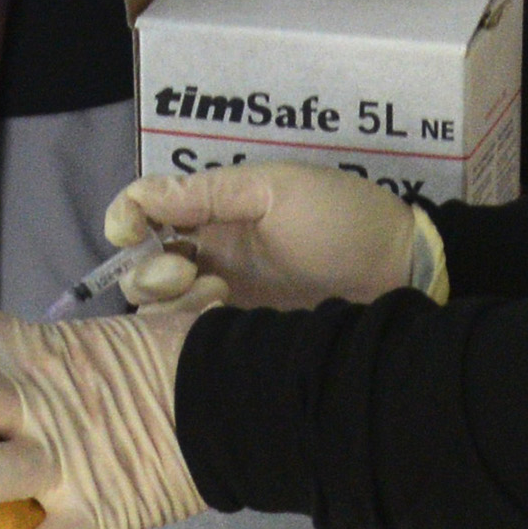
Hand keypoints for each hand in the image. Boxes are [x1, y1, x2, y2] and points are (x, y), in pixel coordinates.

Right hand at [106, 162, 430, 312]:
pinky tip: (223, 322)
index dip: (126, 220)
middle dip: (149, 270)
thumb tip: (140, 196)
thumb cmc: (343, 220)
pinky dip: (189, 331)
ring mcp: (223, 299)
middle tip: (190, 273)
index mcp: (215, 211)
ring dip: (170, 303)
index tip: (130, 232)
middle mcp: (210, 254)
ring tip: (217, 298)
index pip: (144, 211)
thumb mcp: (277, 190)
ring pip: (159, 308)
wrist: (401, 273)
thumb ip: (207, 193)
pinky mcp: (240, 336)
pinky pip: (190, 338)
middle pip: (141, 267)